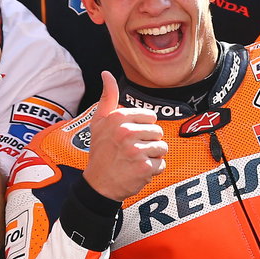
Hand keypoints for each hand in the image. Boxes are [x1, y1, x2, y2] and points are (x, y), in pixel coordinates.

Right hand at [82, 71, 166, 200]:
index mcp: (118, 118)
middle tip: (130, 152)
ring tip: (135, 161)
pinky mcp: (144, 167)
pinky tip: (137, 171)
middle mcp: (126, 132)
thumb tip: (106, 73)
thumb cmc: (100, 152)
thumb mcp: (99, 122)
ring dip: (152, 157)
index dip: (142, 129)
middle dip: (148, 143)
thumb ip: (107, 97)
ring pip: (162, 148)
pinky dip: (152, 171)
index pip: (151, 117)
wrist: (97, 185)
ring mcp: (135, 150)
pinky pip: (161, 164)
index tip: (128, 138)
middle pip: (158, 132)